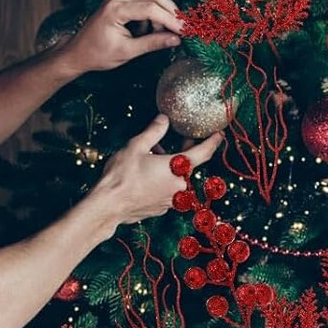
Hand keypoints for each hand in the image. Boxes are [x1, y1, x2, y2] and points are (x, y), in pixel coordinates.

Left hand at [56, 0, 183, 75]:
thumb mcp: (127, 52)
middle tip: (182, 29)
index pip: (151, 8)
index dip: (171, 19)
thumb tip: (176, 39)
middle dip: (171, 13)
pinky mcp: (120, 0)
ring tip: (160, 35)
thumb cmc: (98, 54)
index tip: (185, 31)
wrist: (77, 52)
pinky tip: (149, 31)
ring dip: (161, 14)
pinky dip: (152, 14)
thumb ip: (153, 43)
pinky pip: (143, 1)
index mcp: (116, 9)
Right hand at [90, 115, 221, 227]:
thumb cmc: (122, 176)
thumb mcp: (137, 146)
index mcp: (178, 168)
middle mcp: (179, 186)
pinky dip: (165, 179)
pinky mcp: (162, 208)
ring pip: (178, 178)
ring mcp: (171, 200)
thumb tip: (164, 119)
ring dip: (172, 165)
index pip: (204, 152)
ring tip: (156, 153)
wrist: (108, 206)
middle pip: (190, 165)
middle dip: (187, 150)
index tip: (219, 134)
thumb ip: (154, 131)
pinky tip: (150, 172)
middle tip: (184, 137)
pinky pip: (169, 190)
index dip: (213, 141)